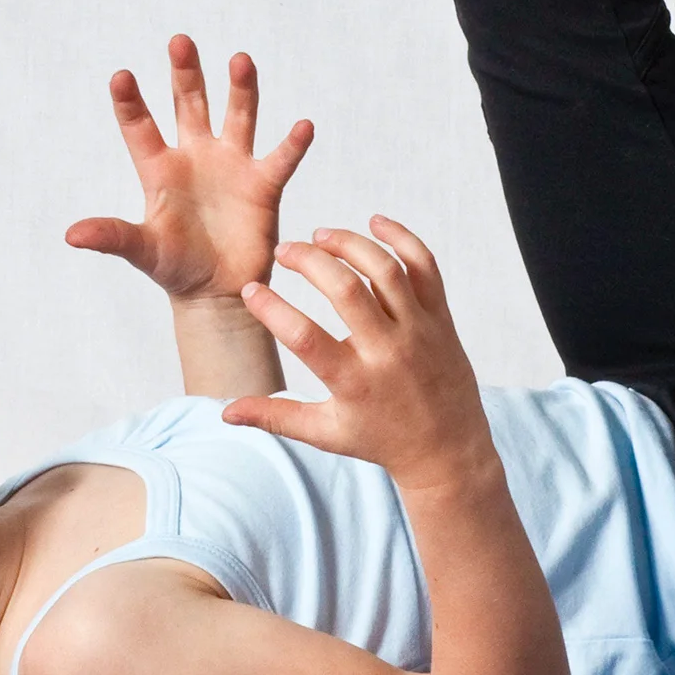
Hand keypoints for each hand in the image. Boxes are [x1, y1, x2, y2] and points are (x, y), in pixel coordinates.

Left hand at [65, 34, 313, 303]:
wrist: (216, 293)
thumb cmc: (174, 267)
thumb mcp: (141, 250)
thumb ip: (112, 237)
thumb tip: (71, 235)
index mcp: (159, 169)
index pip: (140, 127)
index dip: (130, 101)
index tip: (120, 75)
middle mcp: (196, 156)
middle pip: (189, 105)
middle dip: (186, 74)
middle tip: (179, 41)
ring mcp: (231, 166)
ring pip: (237, 117)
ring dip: (239, 89)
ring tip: (239, 60)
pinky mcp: (262, 185)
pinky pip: (280, 159)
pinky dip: (293, 144)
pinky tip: (303, 126)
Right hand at [221, 218, 493, 491]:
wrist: (450, 451)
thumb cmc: (380, 439)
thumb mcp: (325, 433)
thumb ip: (274, 416)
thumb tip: (224, 412)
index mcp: (354, 382)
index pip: (305, 338)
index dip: (272, 309)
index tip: (250, 289)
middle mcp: (388, 352)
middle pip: (346, 290)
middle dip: (309, 261)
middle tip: (285, 250)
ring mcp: (419, 331)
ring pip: (385, 270)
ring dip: (349, 244)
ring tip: (320, 236)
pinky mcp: (440, 317)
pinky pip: (425, 266)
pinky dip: (402, 238)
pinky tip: (374, 223)